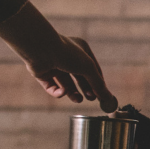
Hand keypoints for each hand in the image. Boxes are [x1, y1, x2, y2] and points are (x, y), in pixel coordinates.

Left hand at [0, 1, 116, 109]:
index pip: (93, 68)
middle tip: (91, 99)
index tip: (103, 95)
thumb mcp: (88, 68)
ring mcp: (54, 65)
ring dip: (72, 93)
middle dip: (86, 89)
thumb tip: (108, 98)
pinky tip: (62, 92)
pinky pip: (52, 86)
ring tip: (78, 99)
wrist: (40, 49)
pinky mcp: (43, 73)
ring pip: (66, 83)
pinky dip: (57, 92)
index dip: (98, 82)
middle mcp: (67, 56)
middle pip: (80, 77)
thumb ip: (98, 84)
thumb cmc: (67, 53)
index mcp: (81, 50)